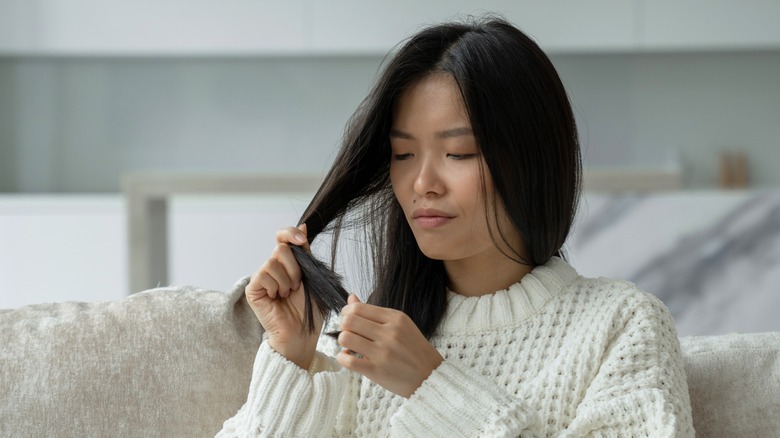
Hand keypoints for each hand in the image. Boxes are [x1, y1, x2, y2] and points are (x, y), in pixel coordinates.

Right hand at [246, 224, 320, 369]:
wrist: (302, 332)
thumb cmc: (309, 309)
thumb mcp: (313, 276)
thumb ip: (306, 252)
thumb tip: (303, 225)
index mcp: (288, 262)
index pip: (283, 236)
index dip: (290, 233)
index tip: (302, 240)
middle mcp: (273, 266)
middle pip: (281, 248)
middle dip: (295, 267)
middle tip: (297, 286)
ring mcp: (262, 277)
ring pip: (273, 261)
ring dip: (287, 280)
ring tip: (287, 294)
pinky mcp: (253, 288)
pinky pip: (264, 274)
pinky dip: (275, 286)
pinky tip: (276, 298)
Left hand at [336, 294, 443, 397]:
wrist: (430, 376)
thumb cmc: (414, 349)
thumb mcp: (400, 325)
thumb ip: (374, 313)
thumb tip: (351, 298)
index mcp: (395, 318)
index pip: (358, 308)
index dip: (346, 312)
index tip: (348, 319)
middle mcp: (389, 333)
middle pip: (349, 321)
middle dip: (343, 326)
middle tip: (349, 332)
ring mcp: (383, 352)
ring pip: (346, 338)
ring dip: (343, 341)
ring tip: (350, 346)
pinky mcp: (377, 370)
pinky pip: (348, 360)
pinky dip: (342, 358)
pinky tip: (348, 357)